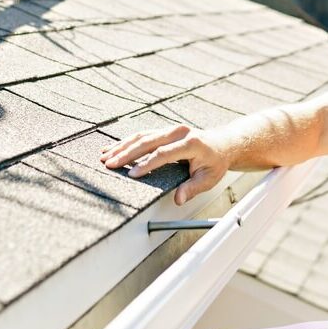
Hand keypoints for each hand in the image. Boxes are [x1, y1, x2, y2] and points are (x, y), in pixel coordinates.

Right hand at [100, 124, 232, 205]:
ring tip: (105, 156)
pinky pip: (143, 135)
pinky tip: (113, 148)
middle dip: (126, 153)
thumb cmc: (215, 163)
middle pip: (148, 141)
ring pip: (142, 136)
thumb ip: (192, 188)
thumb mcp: (209, 178)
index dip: (147, 164)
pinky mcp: (164, 130)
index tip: (132, 175)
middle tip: (110, 164)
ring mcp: (171, 129)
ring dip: (122, 146)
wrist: (222, 144)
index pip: (164, 153)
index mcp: (191, 143)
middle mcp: (179, 132)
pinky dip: (127, 142)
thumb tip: (178, 199)